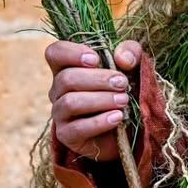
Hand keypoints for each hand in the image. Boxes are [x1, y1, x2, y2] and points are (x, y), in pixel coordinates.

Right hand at [45, 38, 142, 160]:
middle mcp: (58, 90)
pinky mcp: (66, 135)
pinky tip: (118, 117)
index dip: (71, 52)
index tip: (96, 59)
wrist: (128, 127)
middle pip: (66, 78)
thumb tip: (122, 58)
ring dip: (100, 100)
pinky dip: (100, 122)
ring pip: (69, 102)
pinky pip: (77, 128)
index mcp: (68, 67)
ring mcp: (59, 113)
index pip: (55, 52)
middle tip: (122, 83)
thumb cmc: (123, 89)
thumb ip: (131, 52)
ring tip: (123, 100)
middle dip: (98, 79)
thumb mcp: (133, 65)